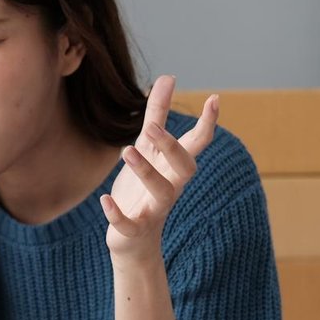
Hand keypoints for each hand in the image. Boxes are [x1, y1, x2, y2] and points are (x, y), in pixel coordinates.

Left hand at [100, 76, 218, 258]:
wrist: (133, 242)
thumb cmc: (142, 188)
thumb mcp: (147, 148)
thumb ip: (158, 113)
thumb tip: (168, 77)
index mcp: (173, 166)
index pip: (197, 144)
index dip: (207, 123)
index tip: (214, 98)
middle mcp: (171, 186)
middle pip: (185, 167)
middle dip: (172, 147)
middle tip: (152, 127)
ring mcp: (154, 209)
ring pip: (162, 192)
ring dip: (146, 172)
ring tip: (128, 150)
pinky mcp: (135, 230)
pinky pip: (130, 224)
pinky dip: (118, 214)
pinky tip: (105, 200)